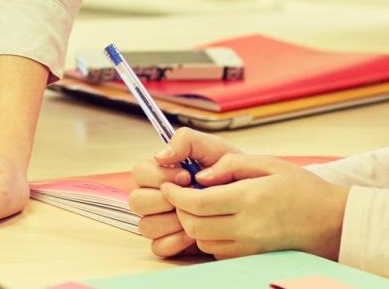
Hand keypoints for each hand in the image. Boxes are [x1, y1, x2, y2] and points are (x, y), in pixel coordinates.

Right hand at [127, 128, 241, 255]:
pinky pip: (158, 247)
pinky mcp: (171, 243)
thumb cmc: (231, 172)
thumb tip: (159, 155)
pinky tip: (193, 234)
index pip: (139, 173)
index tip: (186, 176)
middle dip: (163, 200)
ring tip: (195, 216)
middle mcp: (155, 197)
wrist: (252, 199)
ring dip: (170, 222)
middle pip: (137, 201)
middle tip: (190, 198)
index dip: (159, 176)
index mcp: (160, 173)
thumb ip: (185, 141)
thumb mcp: (212, 148)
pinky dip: (175, 242)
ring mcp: (161, 221)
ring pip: (146, 226)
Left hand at [159, 152, 348, 259]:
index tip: (169, 184)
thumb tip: (201, 175)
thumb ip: (231, 164)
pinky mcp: (251, 257)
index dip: (175, 194)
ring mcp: (248, 247)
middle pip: (194, 225)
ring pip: (202, 241)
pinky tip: (217, 220)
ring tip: (199, 205)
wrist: (332, 222)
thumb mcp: (268, 163)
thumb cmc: (302, 188)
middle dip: (179, 209)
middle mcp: (246, 228)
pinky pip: (217, 251)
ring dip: (193, 223)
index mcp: (248, 200)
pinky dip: (208, 237)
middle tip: (180, 193)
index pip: (196, 203)